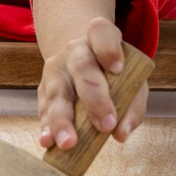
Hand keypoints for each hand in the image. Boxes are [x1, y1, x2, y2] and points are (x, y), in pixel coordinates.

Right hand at [38, 17, 145, 150]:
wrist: (82, 59)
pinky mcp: (44, 90)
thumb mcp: (131, 79)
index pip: (102, 32)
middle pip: (82, 68)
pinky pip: (44, 109)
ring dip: (62, 120)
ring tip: (68, 143)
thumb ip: (132, 104)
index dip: (109, 48)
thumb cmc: (113, 73)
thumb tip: (121, 133)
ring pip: (57, 92)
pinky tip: (48, 141)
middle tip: (105, 125)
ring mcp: (56, 70)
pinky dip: (47, 127)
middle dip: (93, 98)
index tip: (118, 68)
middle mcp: (75, 50)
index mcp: (100, 38)